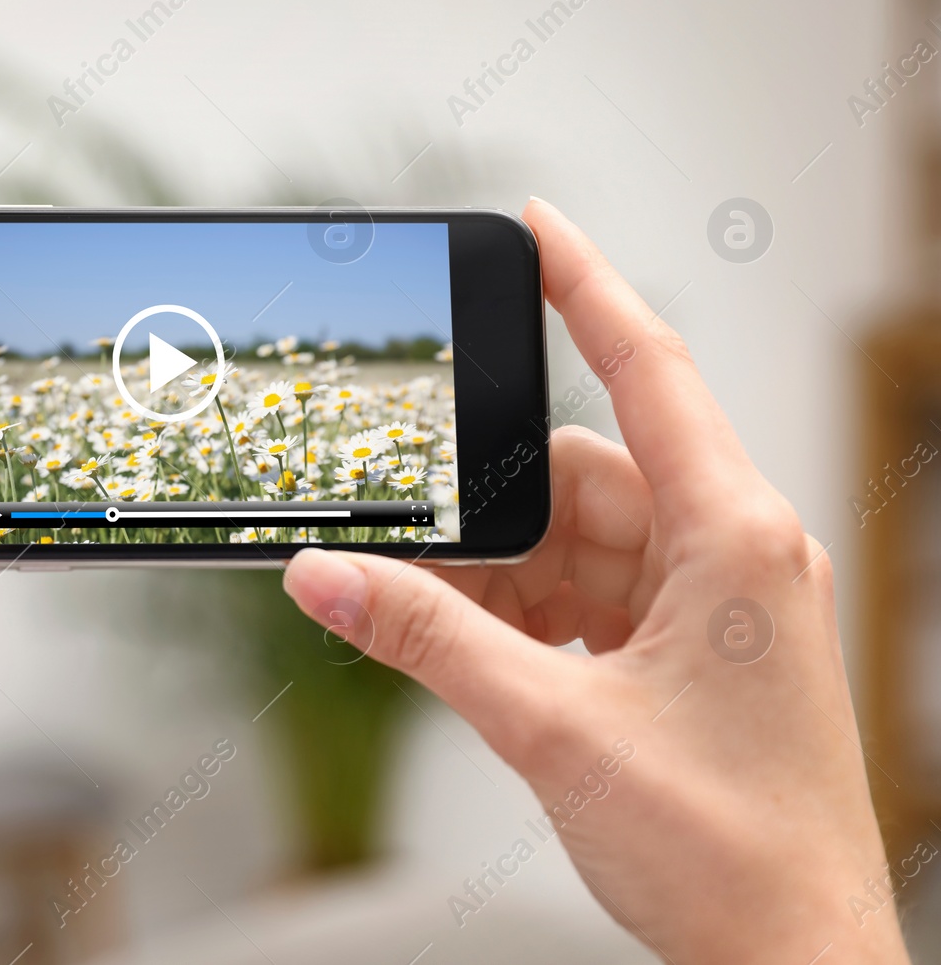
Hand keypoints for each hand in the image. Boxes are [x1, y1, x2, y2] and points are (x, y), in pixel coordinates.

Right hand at [284, 199, 909, 963]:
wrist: (789, 960)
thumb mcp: (550, 727)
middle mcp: (730, 549)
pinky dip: (523, 615)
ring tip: (424, 614)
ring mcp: (711, 601)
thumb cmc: (726, 851)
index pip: (649, 368)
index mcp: (732, 533)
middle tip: (400, 523)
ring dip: (497, 576)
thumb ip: (425, 638)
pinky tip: (472, 646)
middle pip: (581, 477)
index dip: (584, 286)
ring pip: (575, 543)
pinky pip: (585, 596)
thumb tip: (327, 576)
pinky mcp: (688, 647)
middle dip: (488, 509)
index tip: (533, 224)